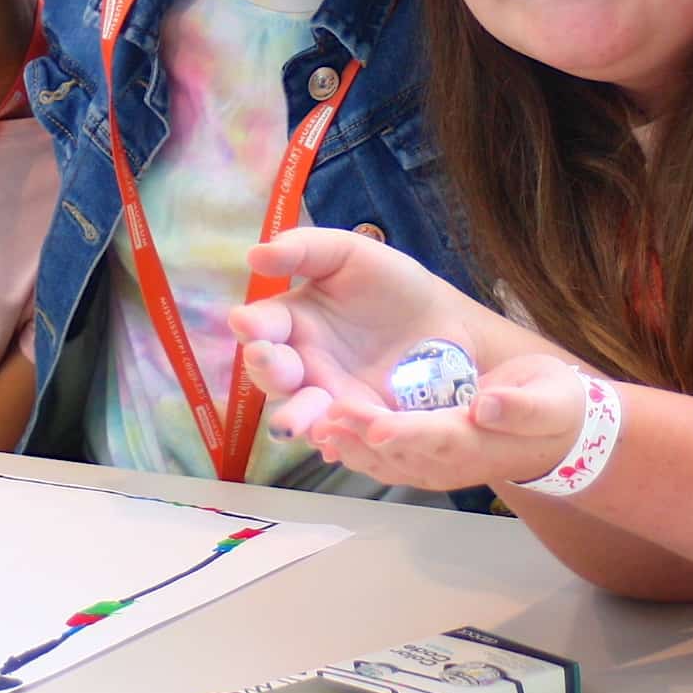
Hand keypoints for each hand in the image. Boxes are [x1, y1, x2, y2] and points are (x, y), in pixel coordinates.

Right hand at [228, 228, 486, 442]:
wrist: (446, 322)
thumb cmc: (391, 284)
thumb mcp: (349, 254)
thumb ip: (303, 250)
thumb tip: (254, 255)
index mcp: (292, 321)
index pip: (261, 326)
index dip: (251, 325)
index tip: (247, 321)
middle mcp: (302, 363)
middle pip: (272, 375)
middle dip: (267, 370)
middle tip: (271, 362)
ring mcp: (329, 397)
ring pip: (300, 413)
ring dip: (294, 417)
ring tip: (292, 423)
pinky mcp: (360, 423)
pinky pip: (341, 435)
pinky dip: (335, 440)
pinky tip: (333, 442)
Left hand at [305, 354, 590, 491]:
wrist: (557, 436)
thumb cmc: (555, 406)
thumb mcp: (552, 398)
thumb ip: (520, 406)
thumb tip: (486, 406)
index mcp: (481, 442)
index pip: (440, 439)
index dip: (407, 435)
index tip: (377, 427)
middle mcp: (452, 461)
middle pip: (402, 453)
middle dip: (364, 437)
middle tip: (328, 418)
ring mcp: (436, 465)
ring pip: (386, 462)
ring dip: (351, 447)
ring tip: (317, 428)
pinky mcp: (425, 459)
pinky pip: (385, 461)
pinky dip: (355, 451)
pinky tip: (328, 437)